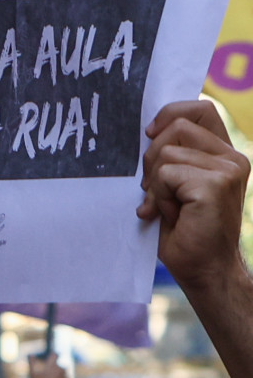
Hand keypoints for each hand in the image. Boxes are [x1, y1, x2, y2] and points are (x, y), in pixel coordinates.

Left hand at [138, 100, 250, 292]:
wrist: (202, 268)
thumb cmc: (184, 230)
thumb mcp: (174, 184)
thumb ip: (171, 156)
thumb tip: (146, 129)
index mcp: (223, 154)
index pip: (200, 109)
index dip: (170, 113)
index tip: (150, 134)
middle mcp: (232, 157)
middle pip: (176, 126)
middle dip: (152, 157)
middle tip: (155, 190)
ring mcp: (227, 169)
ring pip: (166, 153)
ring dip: (154, 183)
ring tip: (167, 206)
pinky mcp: (215, 184)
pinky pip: (166, 174)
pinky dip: (158, 196)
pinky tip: (171, 215)